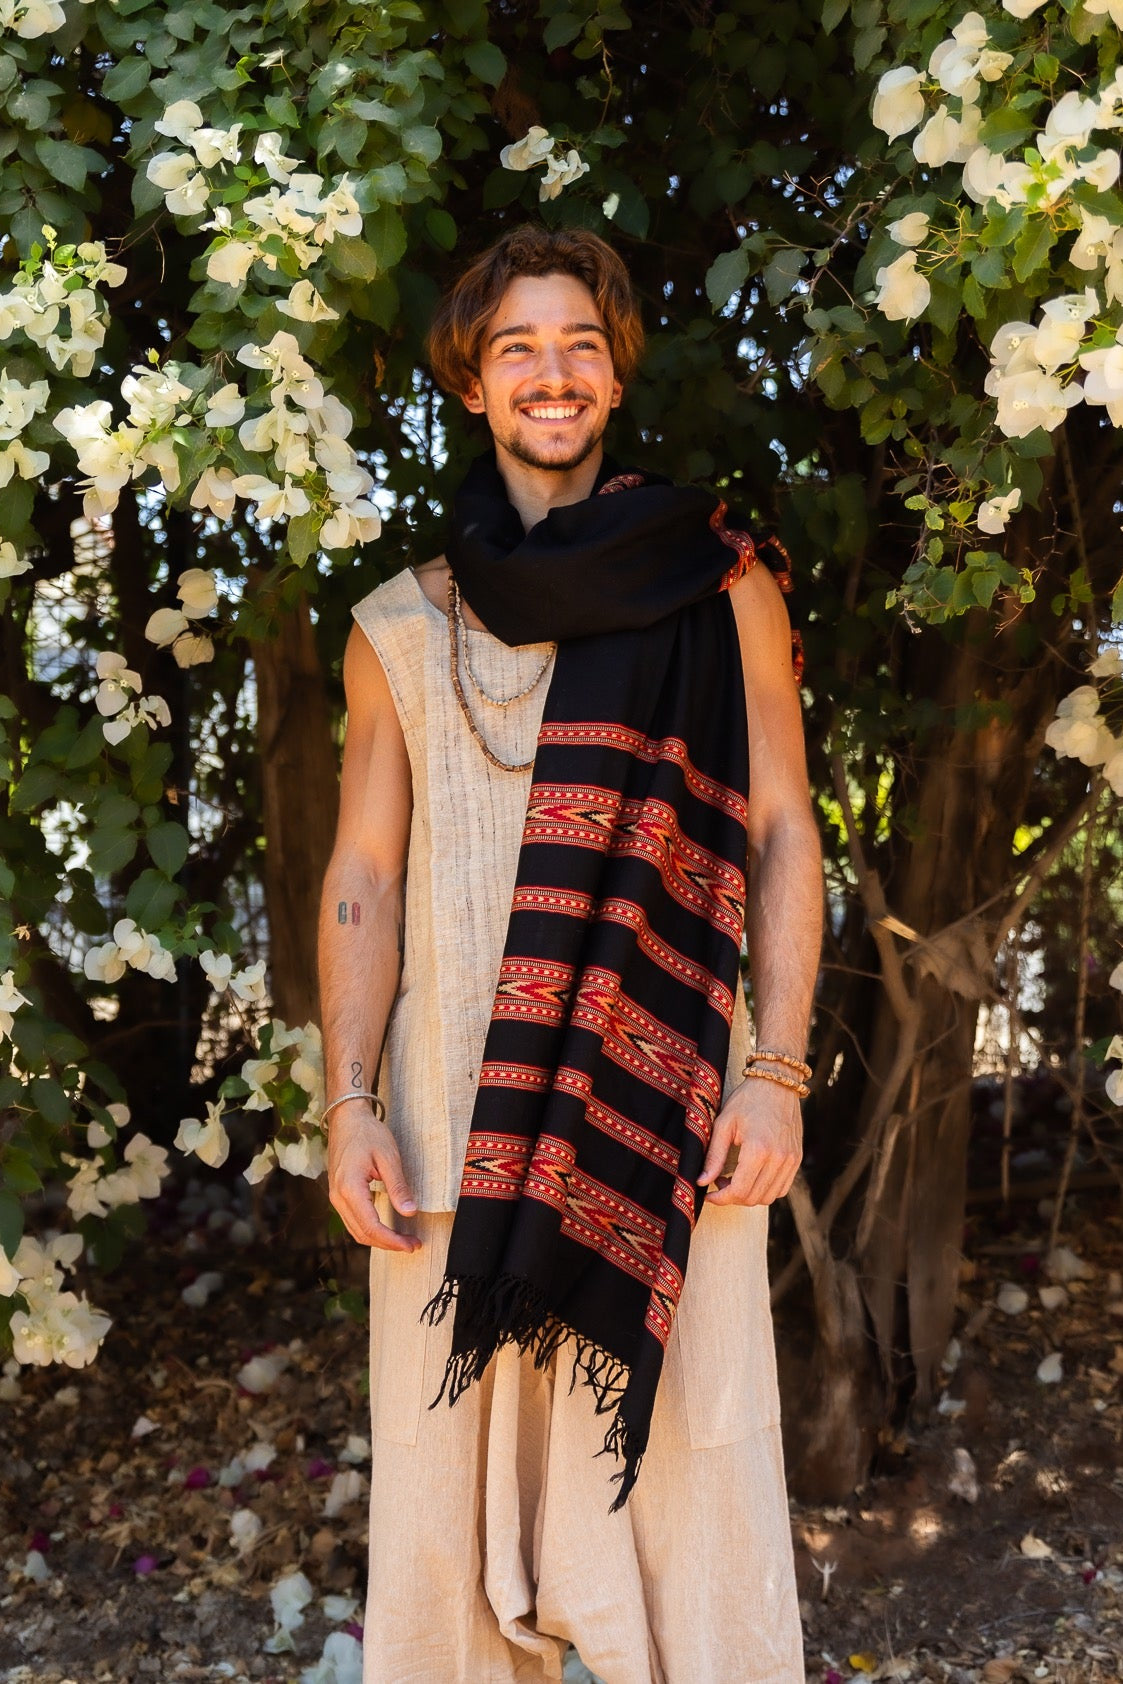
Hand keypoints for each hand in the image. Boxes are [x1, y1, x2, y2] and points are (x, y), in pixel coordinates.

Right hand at [327, 1102, 421, 1252]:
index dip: (392, 1240)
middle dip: (388, 1244)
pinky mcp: (338, 1194)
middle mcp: (338, 1197)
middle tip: (413, 1245)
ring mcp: (336, 1197)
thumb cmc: (367, 1133)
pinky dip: (370, 1230)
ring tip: (403, 1240)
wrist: (346, 1118)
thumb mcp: (388, 1157)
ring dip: (379, 1240)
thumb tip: (410, 1212)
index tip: (412, 1244)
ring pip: (356, 1230)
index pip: (371, 1226)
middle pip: (362, 1233)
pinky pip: (353, 1221)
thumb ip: (398, 1186)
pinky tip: (386, 1228)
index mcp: (350, 1188)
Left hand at [696, 1076, 802, 1206]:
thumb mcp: (724, 1123)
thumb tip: (701, 1181)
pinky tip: (752, 1176)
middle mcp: (779, 1158)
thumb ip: (714, 1156)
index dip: (721, 1198)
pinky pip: (782, 1188)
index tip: (709, 1194)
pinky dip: (765, 1190)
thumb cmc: (747, 1100)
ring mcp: (791, 1160)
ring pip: (768, 1197)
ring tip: (735, 1179)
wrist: (777, 1083)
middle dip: (732, 1197)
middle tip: (720, 1181)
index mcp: (758, 1149)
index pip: (739, 1191)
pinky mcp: (796, 1158)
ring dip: (749, 1196)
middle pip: (754, 1198)